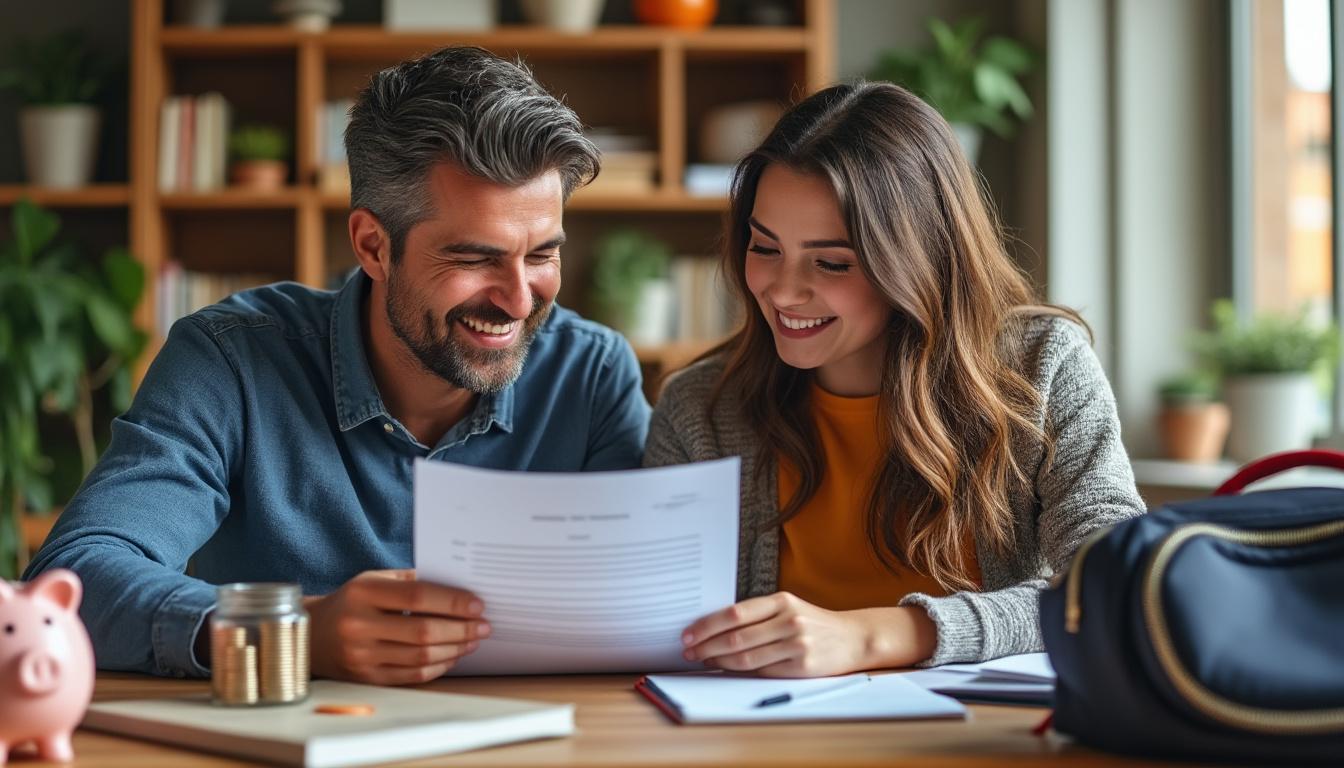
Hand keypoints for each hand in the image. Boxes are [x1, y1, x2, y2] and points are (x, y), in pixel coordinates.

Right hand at [306, 569, 490, 684]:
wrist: (311, 635)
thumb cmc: (350, 602)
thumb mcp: (372, 580)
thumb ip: (410, 581)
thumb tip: (457, 588)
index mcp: (363, 593)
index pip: (417, 597)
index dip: (452, 602)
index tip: (477, 605)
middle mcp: (359, 625)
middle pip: (423, 631)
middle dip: (461, 629)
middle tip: (484, 626)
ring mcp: (361, 656)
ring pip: (420, 656)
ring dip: (455, 649)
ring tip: (473, 640)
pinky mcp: (366, 678)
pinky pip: (411, 675)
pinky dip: (438, 666)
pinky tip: (453, 656)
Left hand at [681, 592, 936, 676]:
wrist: (853, 638)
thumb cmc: (813, 624)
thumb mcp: (788, 609)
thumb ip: (758, 616)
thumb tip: (715, 630)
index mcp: (781, 601)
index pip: (735, 613)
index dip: (707, 625)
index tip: (688, 634)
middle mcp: (788, 620)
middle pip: (736, 636)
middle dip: (706, 645)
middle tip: (688, 651)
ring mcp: (796, 643)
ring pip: (746, 656)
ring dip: (719, 661)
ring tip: (702, 661)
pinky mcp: (801, 665)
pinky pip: (762, 670)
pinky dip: (740, 671)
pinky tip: (727, 669)